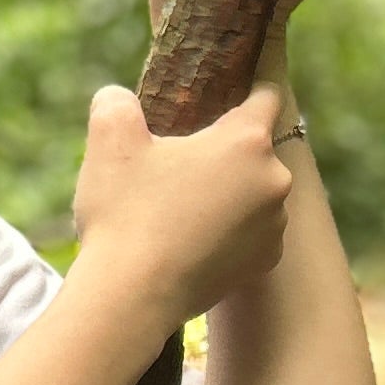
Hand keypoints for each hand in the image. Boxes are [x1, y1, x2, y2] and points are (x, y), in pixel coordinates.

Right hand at [70, 84, 292, 320]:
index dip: (249, 88)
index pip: (266, 96)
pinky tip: (191, 239)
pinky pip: (251, 233)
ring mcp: (274, 226)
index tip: (230, 93)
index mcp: (246, 141)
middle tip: (178, 165)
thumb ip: (116, 103)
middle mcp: (274, 180)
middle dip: (223, 153)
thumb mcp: (109, 140)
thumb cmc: (124, 211)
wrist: (131, 296)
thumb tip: (116, 97)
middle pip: (255, 150)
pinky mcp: (264, 262)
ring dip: (228, 194)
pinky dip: (228, 232)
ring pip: (253, 194)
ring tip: (181, 209)